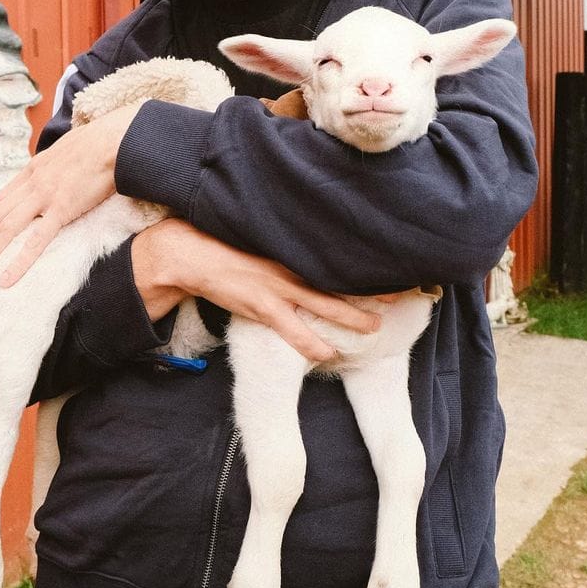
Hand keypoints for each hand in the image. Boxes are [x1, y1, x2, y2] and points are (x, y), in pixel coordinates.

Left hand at [0, 103, 142, 285]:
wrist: (114, 141)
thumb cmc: (100, 142)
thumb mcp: (69, 149)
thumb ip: (59, 163)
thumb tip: (63, 167)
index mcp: (35, 168)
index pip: (4, 198)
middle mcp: (33, 182)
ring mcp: (45, 196)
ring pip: (8, 228)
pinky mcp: (62, 209)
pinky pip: (35, 242)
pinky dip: (18, 263)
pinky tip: (6, 279)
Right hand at [131, 219, 383, 363]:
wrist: (188, 255)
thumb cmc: (221, 241)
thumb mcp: (256, 234)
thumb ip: (281, 237)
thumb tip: (303, 236)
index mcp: (290, 245)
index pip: (333, 252)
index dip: (360, 257)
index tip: (386, 258)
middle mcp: (289, 265)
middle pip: (339, 277)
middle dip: (370, 288)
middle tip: (398, 294)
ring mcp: (277, 288)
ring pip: (325, 305)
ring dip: (351, 318)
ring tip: (375, 328)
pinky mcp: (262, 307)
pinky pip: (294, 331)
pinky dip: (313, 343)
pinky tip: (328, 353)